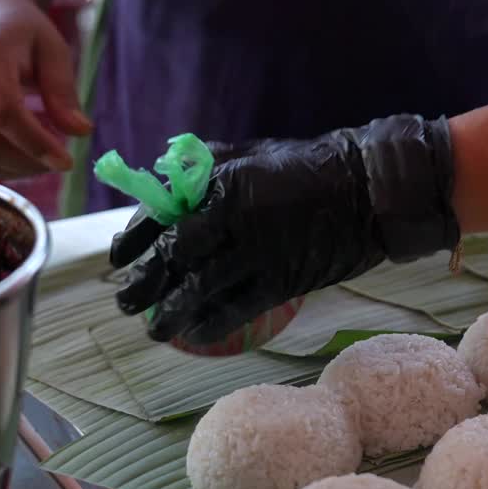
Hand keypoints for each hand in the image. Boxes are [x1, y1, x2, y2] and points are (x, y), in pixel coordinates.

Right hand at [0, 0, 90, 178]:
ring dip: (18, 168)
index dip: (36, 143)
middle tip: (61, 159)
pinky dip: (4, 166)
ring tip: (44, 148)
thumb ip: (63, 90)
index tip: (67, 161)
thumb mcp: (54, 50)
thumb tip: (81, 132)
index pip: (4, 112)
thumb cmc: (23, 34)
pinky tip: (25, 150)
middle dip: (29, 162)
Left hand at [108, 114, 459, 345]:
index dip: (134, 241)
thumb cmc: (311, 166)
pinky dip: (212, 325)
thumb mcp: (252, 153)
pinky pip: (237, 310)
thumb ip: (209, 167)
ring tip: (156, 331)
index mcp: (221, 183)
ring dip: (170, 314)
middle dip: (144, 285)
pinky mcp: (283, 281)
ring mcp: (257, 253)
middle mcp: (232, 220)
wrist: (368, 190)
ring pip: (199, 291)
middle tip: (127, 303)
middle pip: (173, 260)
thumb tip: (170, 180)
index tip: (119, 259)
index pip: (161, 217)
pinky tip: (197, 335)